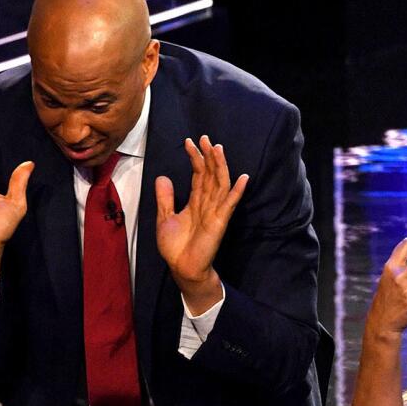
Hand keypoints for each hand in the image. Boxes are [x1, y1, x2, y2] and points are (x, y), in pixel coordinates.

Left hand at [155, 135, 248, 313]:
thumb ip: (165, 198)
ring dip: (220, 167)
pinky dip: (236, 191)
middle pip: (210, 175)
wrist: (182, 267)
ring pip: (220, 184)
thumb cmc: (176, 247)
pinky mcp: (219, 222)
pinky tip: (243, 178)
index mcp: (195, 202)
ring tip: (218, 149)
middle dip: (208, 156)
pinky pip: (229, 204)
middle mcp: (207, 204)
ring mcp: (215, 212)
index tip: (189, 142)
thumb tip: (162, 177)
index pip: (198, 175)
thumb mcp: (165, 217)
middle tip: (205, 138)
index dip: (195, 159)